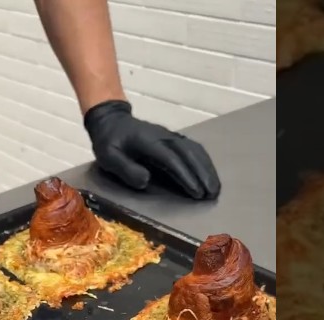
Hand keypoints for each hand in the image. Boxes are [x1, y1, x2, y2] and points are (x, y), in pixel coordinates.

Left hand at [83, 100, 220, 199]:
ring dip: (207, 168)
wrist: (112, 121)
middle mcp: (164, 137)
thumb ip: (126, 169)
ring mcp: (170, 136)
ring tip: (215, 188)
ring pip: (195, 150)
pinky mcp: (174, 138)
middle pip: (189, 154)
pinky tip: (209, 174)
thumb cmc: (109, 142)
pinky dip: (204, 161)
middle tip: (212, 194)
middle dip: (203, 174)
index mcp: (148, 142)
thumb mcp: (109, 157)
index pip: (172, 159)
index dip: (186, 176)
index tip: (196, 192)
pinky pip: (194, 148)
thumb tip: (146, 181)